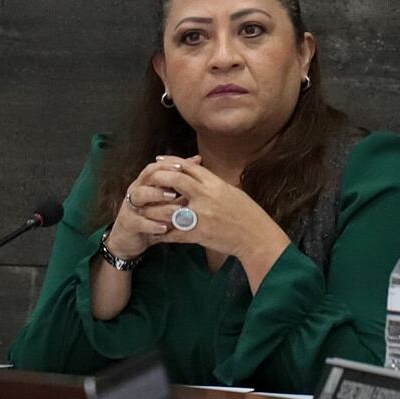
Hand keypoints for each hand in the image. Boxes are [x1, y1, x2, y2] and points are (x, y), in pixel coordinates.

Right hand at [105, 156, 197, 258]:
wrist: (128, 240)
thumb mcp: (164, 200)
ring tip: (175, 208)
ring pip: (140, 197)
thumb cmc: (149, 216)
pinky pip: (138, 222)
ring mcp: (130, 207)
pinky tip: (164, 228)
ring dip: (157, 200)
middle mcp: (135, 192)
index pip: (152, 168)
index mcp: (144, 184)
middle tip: (178, 188)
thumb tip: (196, 161)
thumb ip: (178, 183)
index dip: (166, 166)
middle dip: (161, 181)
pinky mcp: (128, 223)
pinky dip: (151, 225)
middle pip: (145, 180)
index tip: (182, 167)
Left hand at [144, 158, 290, 269]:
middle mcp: (206, 197)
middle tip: (147, 179)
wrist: (256, 237)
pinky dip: (162, 233)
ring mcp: (201, 216)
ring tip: (143, 207)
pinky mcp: (198, 235)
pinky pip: (174, 233)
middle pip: (175, 180)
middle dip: (158, 178)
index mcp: (215, 184)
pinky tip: (154, 232)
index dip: (171, 162)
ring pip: (169, 208)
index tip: (158, 161)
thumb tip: (197, 173)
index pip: (188, 166)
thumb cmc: (246, 213)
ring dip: (154, 208)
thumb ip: (212, 183)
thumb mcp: (231, 191)